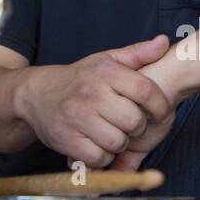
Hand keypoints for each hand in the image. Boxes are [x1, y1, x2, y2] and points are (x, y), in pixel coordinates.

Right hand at [20, 35, 172, 167]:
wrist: (35, 95)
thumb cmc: (79, 79)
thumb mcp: (106, 61)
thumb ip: (138, 53)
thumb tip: (164, 42)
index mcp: (105, 73)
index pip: (145, 90)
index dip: (159, 105)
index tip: (160, 112)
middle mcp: (90, 93)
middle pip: (133, 121)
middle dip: (137, 127)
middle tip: (130, 125)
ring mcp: (77, 117)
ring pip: (117, 142)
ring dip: (120, 143)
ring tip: (113, 134)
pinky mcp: (66, 138)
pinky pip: (98, 157)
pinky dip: (102, 156)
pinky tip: (97, 145)